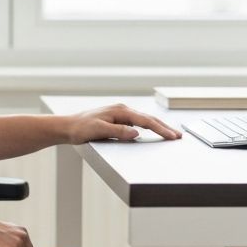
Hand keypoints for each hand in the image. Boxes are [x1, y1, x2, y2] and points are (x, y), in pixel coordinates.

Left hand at [64, 103, 181, 143]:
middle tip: (179, 136)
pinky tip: (154, 131)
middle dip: (164, 127)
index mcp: (120, 111)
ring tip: (172, 134)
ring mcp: (120, 114)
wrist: (67, 127)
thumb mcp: (98, 131)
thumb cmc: (80, 129)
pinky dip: (149, 127)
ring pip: (145, 120)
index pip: (145, 121)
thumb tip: (137, 132)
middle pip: (148, 119)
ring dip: (159, 127)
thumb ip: (118, 131)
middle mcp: (122, 110)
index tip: (172, 136)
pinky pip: (138, 122)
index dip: (160, 129)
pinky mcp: (118, 119)